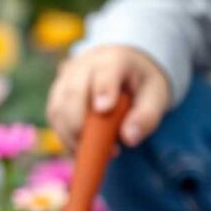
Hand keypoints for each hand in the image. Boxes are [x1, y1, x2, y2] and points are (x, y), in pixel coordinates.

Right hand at [47, 45, 171, 151]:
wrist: (123, 68)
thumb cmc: (141, 84)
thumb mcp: (156, 97)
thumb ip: (146, 116)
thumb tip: (129, 138)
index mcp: (114, 59)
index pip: (105, 71)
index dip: (102, 89)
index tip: (104, 109)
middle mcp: (84, 64)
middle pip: (72, 92)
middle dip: (81, 124)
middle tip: (101, 148)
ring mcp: (65, 78)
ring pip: (58, 108)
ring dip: (72, 136)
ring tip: (95, 152)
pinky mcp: (56, 94)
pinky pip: (54, 118)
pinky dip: (66, 137)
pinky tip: (83, 147)